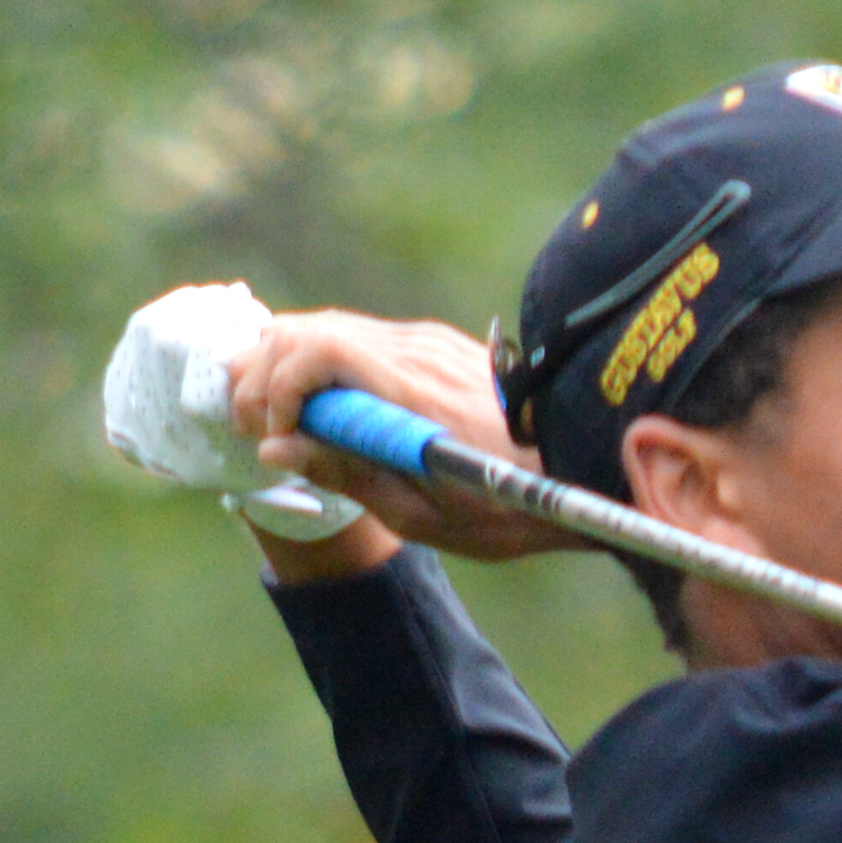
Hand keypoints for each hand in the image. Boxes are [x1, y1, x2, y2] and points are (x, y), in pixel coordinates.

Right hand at [220, 311, 580, 571]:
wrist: (585, 469)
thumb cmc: (508, 507)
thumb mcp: (421, 515)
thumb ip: (345, 474)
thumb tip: (276, 450)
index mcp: (411, 394)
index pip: (316, 349)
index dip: (275, 387)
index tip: (271, 437)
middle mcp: (417, 352)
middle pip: (310, 329)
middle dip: (266, 372)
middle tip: (256, 427)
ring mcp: (428, 342)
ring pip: (333, 327)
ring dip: (291, 366)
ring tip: (278, 418)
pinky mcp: (438, 345)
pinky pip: (364, 339)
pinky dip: (326, 363)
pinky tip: (323, 405)